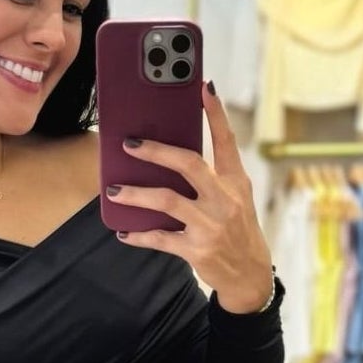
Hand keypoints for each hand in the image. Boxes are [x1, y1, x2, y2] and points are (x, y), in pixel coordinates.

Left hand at [107, 80, 273, 311]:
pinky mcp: (196, 249)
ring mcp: (210, 225)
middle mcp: (224, 199)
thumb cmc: (238, 230)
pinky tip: (123, 231)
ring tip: (113, 190)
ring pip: (166, 201)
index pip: (227, 141)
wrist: (249, 275)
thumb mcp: (237, 199)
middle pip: (188, 164)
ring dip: (135, 194)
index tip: (203, 88)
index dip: (216, 114)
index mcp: (235, 182)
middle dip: (156, 151)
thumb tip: (173, 156)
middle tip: (130, 144)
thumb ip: (213, 177)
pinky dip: (138, 235)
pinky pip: (160, 238)